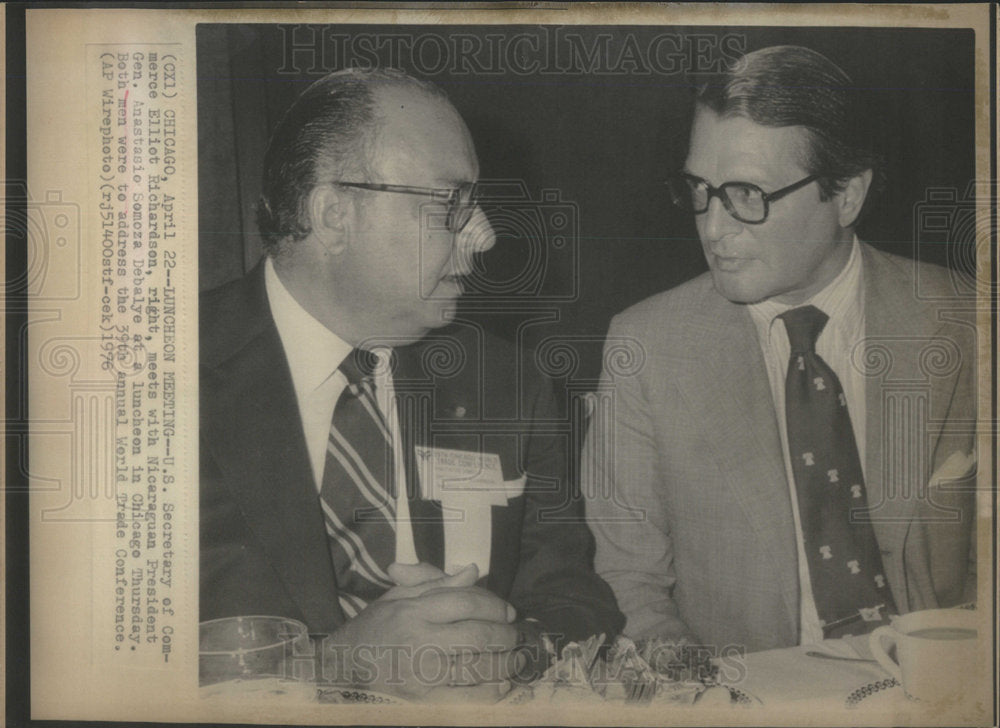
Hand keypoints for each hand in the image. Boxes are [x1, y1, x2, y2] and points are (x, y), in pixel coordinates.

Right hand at [388, 562, 549, 685]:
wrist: (342, 667)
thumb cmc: (375, 628)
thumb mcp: (398, 597)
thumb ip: (436, 584)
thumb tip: (473, 571)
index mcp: (414, 611)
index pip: (465, 602)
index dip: (494, 605)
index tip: (508, 611)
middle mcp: (419, 640)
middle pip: (477, 636)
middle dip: (504, 635)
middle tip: (514, 635)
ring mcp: (422, 674)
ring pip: (477, 668)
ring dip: (505, 663)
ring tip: (515, 658)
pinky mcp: (423, 700)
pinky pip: (466, 699)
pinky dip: (490, 692)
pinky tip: (501, 685)